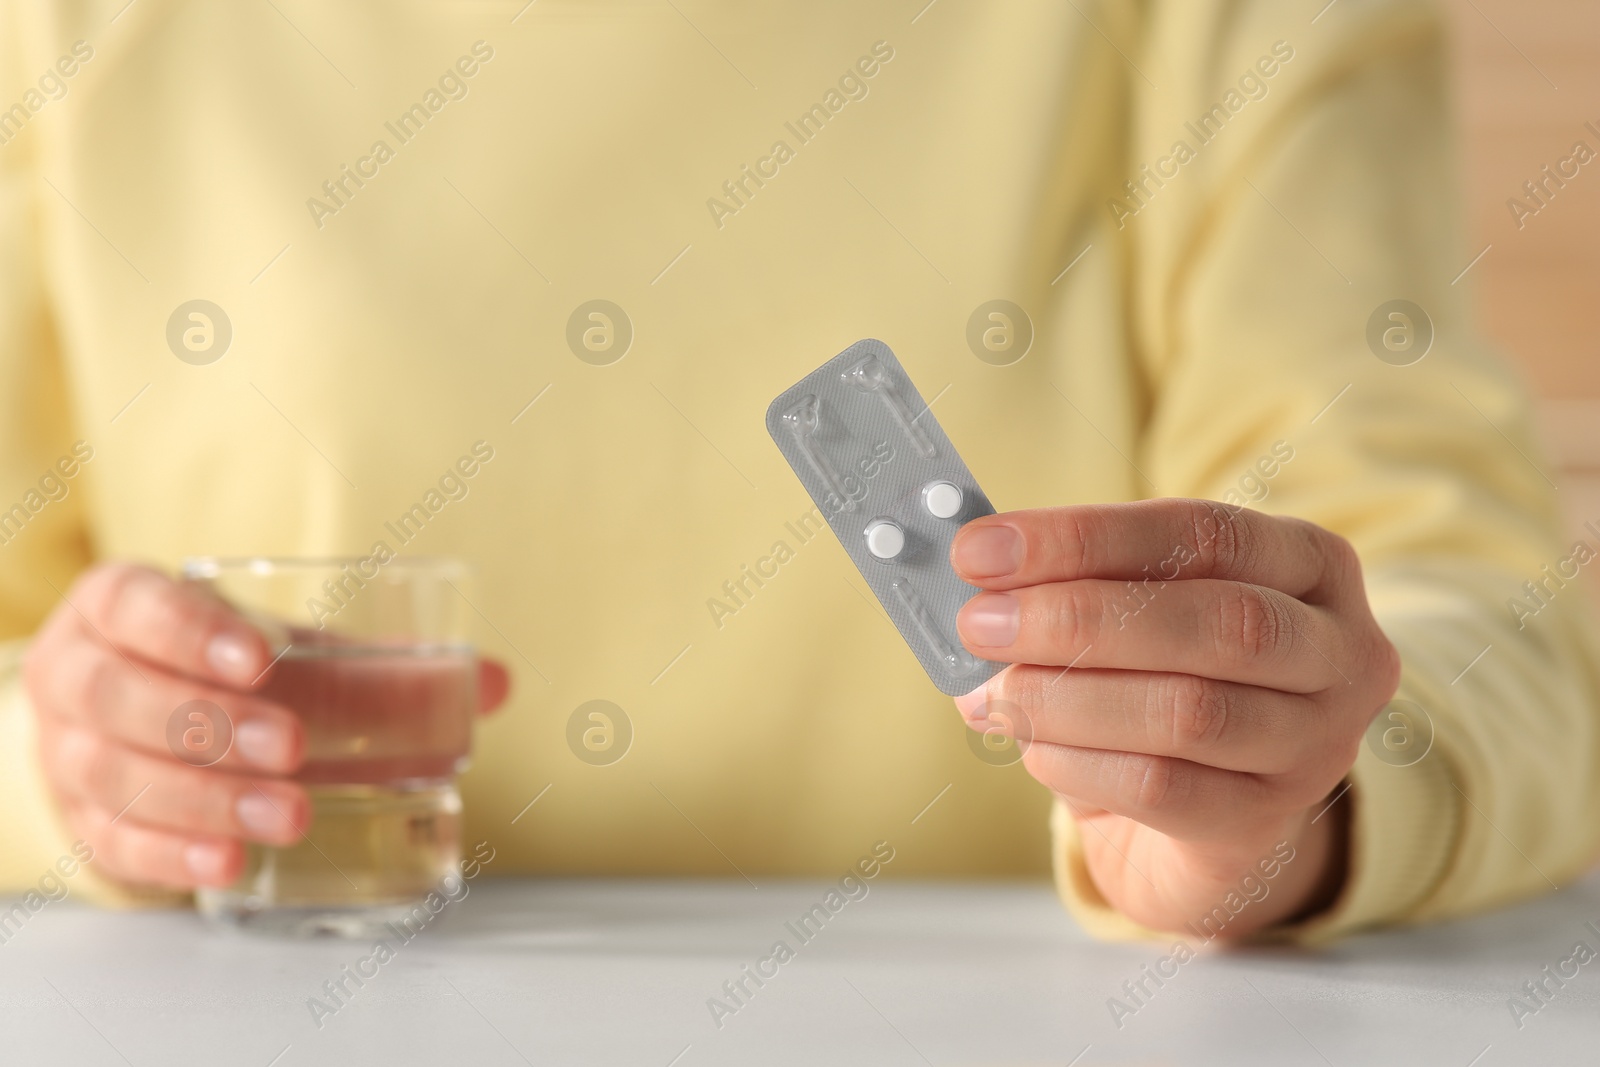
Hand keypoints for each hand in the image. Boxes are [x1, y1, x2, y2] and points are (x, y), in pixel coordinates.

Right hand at [23, 563, 510, 890]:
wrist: (128, 717)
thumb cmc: (218, 671)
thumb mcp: (284, 654)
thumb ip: (378, 666)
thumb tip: (493, 682)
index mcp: (122, 606)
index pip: (138, 605)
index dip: (191, 630)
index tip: (260, 657)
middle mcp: (78, 672)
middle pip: (123, 696)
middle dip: (214, 725)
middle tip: (295, 748)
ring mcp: (69, 753)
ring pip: (117, 775)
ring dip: (206, 799)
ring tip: (287, 816)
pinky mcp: (82, 822)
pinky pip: (116, 842)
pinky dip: (174, 854)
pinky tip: (229, 864)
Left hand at [950, 500, 1399, 936]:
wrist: (1207, 822)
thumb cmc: (1167, 682)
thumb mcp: (1138, 614)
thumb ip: (1073, 585)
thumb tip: (977, 579)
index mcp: (1311, 564)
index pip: (1203, 533)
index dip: (1085, 538)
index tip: (982, 550)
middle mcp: (1340, 651)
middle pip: (1216, 622)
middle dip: (1077, 617)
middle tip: (980, 622)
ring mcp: (1317, 745)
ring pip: (1190, 711)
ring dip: (1068, 695)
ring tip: (994, 691)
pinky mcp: (1265, 823)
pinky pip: (1163, 789)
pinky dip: (1080, 763)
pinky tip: (1032, 746)